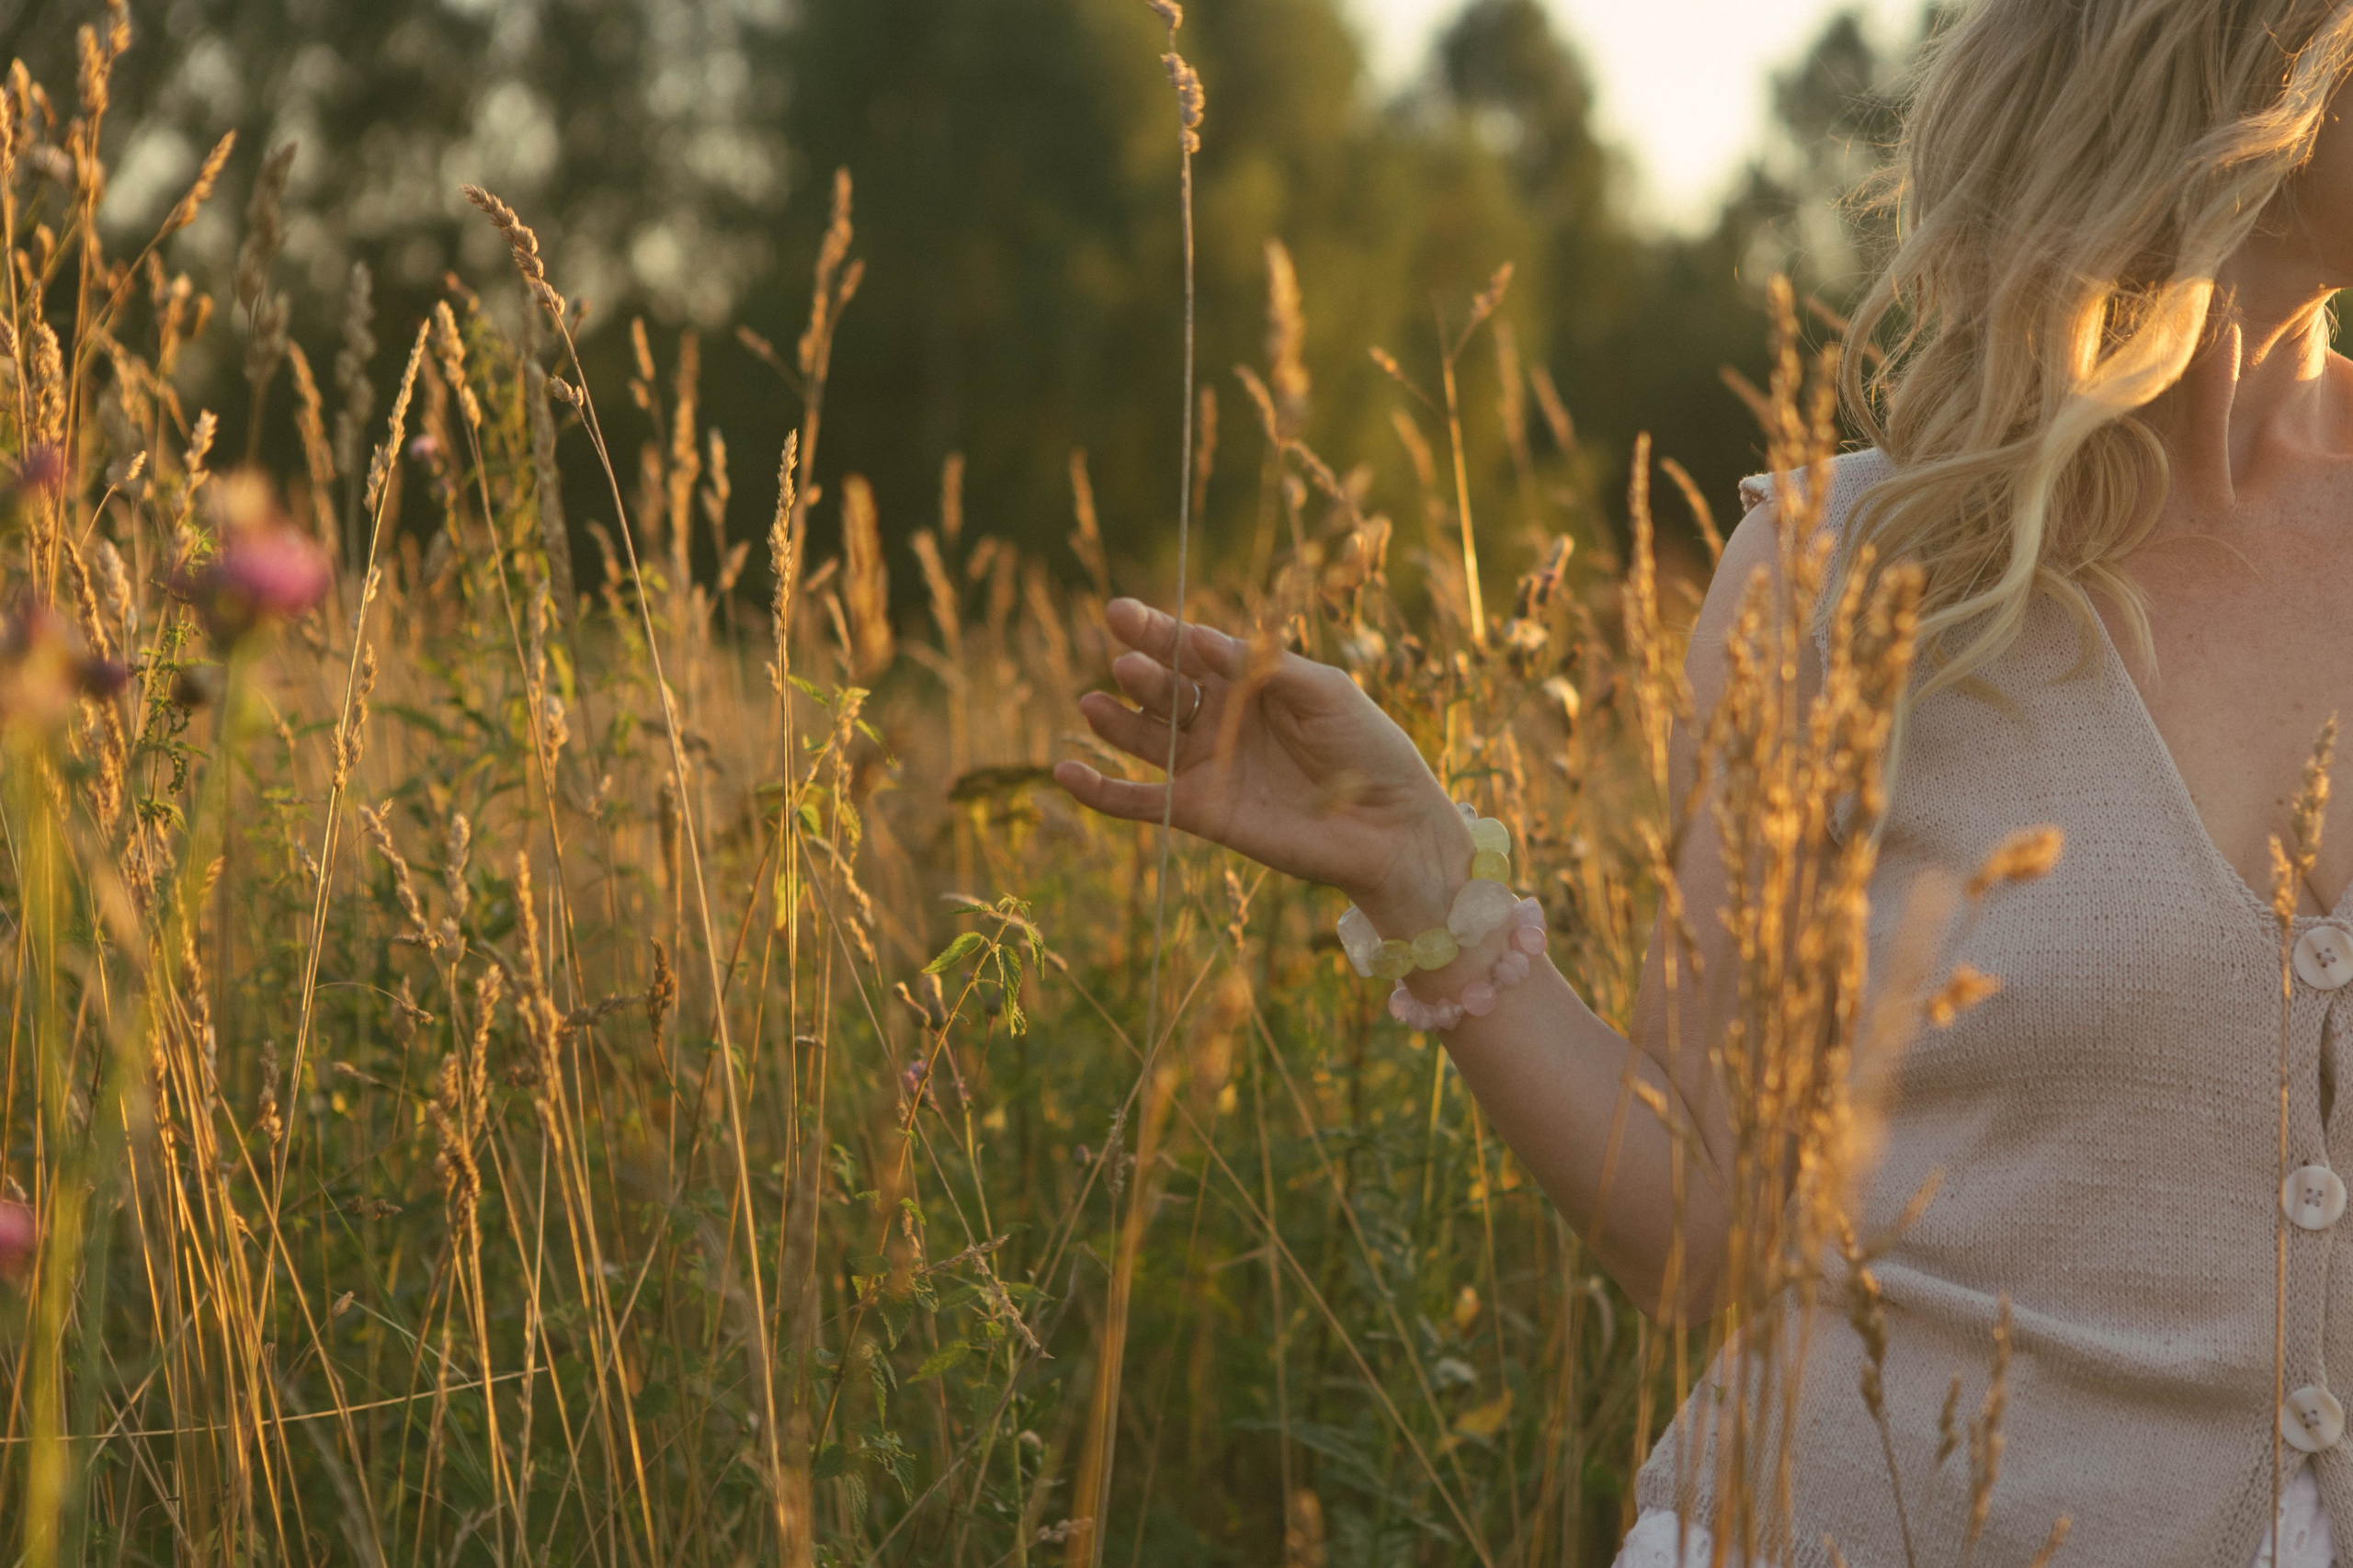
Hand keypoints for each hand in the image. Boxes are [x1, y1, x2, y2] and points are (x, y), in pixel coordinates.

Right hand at [1054, 598, 1472, 931]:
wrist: (1392, 828)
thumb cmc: (1369, 750)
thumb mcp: (1324, 692)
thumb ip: (1265, 667)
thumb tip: (1203, 639)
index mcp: (1251, 682)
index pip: (1193, 649)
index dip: (1157, 630)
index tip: (1120, 612)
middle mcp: (1222, 720)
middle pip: (1165, 689)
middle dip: (1143, 674)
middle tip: (1127, 664)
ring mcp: (1208, 767)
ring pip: (1146, 739)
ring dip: (1115, 722)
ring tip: (1093, 704)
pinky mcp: (1202, 814)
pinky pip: (1140, 802)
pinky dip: (1101, 792)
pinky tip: (1065, 773)